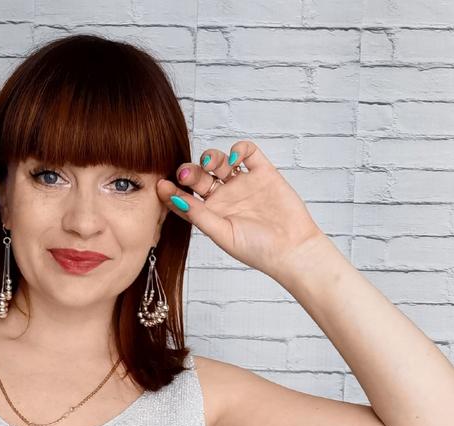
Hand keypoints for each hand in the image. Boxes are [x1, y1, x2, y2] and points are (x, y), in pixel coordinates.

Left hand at [157, 139, 324, 281]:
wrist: (292, 248)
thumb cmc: (256, 249)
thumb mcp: (222, 234)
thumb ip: (199, 215)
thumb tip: (174, 199)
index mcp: (210, 215)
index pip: (185, 199)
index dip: (171, 191)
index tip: (161, 185)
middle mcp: (224, 198)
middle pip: (199, 177)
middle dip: (190, 172)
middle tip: (185, 173)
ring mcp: (242, 184)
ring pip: (219, 162)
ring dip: (211, 157)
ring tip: (210, 162)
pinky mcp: (263, 173)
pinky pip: (248, 152)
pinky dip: (239, 149)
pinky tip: (236, 159)